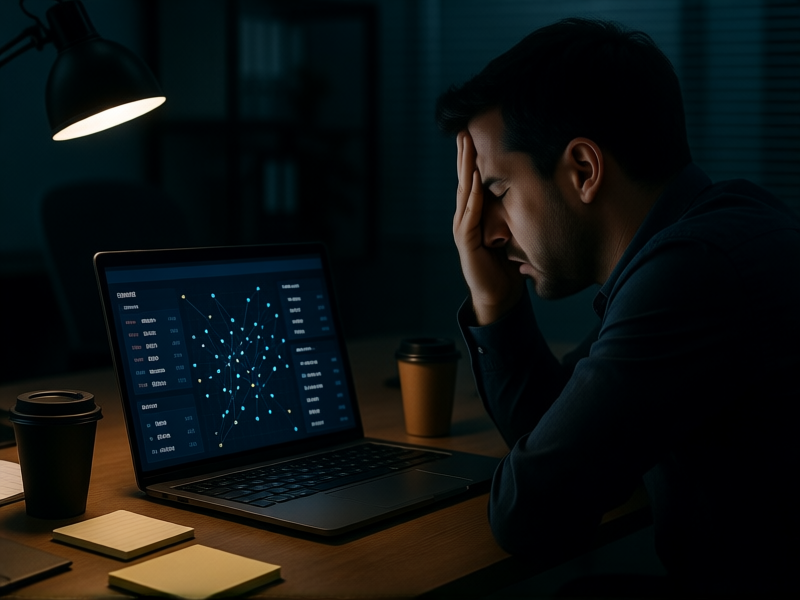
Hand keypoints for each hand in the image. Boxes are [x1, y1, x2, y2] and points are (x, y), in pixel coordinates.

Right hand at [454, 131, 523, 325]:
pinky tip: (475, 181)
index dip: (474, 159)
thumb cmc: (508, 266)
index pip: (475, 181)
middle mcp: (468, 218)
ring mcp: (464, 229)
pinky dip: (473, 197)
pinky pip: (469, 216)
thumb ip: (518, 215)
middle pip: (466, 181)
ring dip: (465, 169)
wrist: (499, 297)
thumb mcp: (516, 233)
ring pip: (464, 193)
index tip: (476, 134)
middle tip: (465, 130)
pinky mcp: (467, 243)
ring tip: (465, 147)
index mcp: (478, 215)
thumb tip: (539, 194)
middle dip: (465, 156)